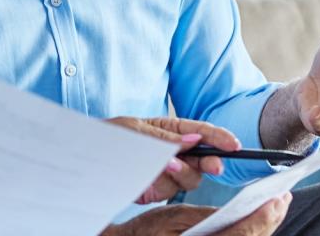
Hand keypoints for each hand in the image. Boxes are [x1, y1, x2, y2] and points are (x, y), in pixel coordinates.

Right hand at [103, 193, 291, 235]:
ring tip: (275, 206)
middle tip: (284, 198)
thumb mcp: (173, 216)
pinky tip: (257, 219)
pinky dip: (250, 232)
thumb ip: (207, 216)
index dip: (263, 217)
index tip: (278, 199)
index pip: (240, 235)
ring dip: (263, 227)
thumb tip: (241, 211)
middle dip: (270, 221)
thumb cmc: (145, 231)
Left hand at [107, 117, 241, 202]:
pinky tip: (153, 175)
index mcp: (170, 130)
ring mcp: (166, 173)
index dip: (220, 138)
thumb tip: (194, 139)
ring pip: (189, 179)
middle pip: (203, 160)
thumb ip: (164, 137)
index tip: (233, 144)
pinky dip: (164, 183)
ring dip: (182, 172)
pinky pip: (168, 191)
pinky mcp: (155, 190)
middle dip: (210, 162)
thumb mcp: (134, 129)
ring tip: (167, 164)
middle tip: (214, 165)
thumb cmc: (109, 135)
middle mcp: (173, 152)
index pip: (202, 132)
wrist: (86, 155)